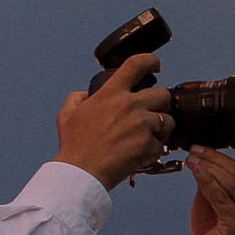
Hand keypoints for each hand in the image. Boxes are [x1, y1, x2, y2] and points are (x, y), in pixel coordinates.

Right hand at [53, 54, 172, 188]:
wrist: (81, 173)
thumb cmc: (73, 145)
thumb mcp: (66, 115)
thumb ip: (76, 98)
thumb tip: (85, 94)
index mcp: (111, 93)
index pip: (137, 64)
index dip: (150, 61)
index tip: (155, 66)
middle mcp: (130, 105)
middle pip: (163, 94)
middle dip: (159, 103)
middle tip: (149, 114)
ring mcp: (142, 126)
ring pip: (168, 120)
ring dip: (161, 128)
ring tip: (147, 137)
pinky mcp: (150, 146)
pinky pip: (162, 145)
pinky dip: (153, 151)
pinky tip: (140, 154)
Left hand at [187, 144, 234, 234]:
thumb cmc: (213, 225)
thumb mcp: (216, 196)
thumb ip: (217, 178)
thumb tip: (203, 155)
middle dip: (217, 157)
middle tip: (196, 149)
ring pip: (232, 182)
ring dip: (208, 167)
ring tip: (191, 158)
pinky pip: (220, 196)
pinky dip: (206, 180)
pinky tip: (194, 170)